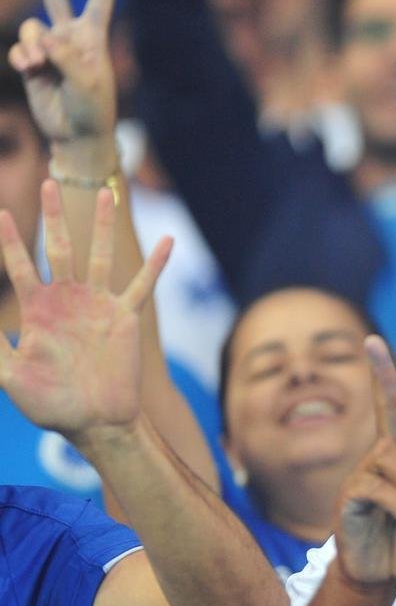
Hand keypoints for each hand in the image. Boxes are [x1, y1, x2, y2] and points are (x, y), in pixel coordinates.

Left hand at [0, 181, 169, 440]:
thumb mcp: (10, 375)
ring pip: (101, 256)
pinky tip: (168, 241)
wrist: (96, 422)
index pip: (20, 267)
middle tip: (47, 183)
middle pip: (59, 249)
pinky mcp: (126, 317)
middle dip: (53, 217)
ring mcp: (99, 306)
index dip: (9, 241)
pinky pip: (143, 285)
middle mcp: (68, 300)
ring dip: (103, 225)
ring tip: (105, 193)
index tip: (1, 213)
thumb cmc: (51, 404)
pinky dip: (156, 263)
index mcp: (38, 311)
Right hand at [8, 0, 116, 155]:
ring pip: (31, 28)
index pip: (99, 4)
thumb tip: (45, 37)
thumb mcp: (86, 83)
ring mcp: (50, 52)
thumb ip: (66, 57)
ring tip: (38, 65)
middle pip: (58, 2)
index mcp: (93, 40)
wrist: (77, 134)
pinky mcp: (33, 66)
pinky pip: (19, 50)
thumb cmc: (92, 109)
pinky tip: (29, 68)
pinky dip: (21, 57)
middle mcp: (71, 40)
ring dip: (31, 43)